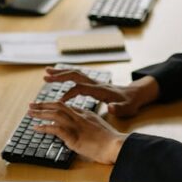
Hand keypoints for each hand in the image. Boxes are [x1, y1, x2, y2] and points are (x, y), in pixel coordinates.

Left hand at [28, 101, 126, 164]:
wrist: (116, 146)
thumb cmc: (111, 142)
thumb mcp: (99, 129)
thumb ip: (89, 127)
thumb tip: (79, 132)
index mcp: (87, 114)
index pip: (67, 107)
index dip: (54, 106)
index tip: (45, 107)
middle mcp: (80, 117)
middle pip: (58, 105)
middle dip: (43, 104)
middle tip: (32, 104)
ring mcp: (76, 125)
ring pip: (54, 113)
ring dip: (40, 112)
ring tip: (30, 113)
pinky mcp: (74, 136)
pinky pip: (55, 128)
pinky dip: (44, 127)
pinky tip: (36, 128)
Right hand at [43, 68, 157, 117]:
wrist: (136, 95)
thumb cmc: (130, 103)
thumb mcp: (127, 108)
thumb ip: (119, 109)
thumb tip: (110, 107)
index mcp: (101, 90)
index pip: (81, 88)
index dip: (70, 93)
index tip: (60, 101)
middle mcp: (95, 83)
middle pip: (75, 75)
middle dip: (60, 76)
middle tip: (45, 77)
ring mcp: (94, 82)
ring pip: (75, 74)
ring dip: (61, 72)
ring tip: (46, 72)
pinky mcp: (92, 83)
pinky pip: (77, 77)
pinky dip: (66, 75)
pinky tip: (58, 77)